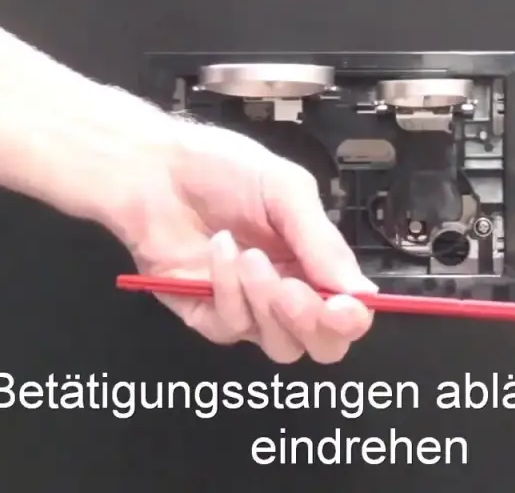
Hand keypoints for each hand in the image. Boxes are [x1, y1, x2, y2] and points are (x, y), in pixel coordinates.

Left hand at [105, 119, 376, 363]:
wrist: (154, 169)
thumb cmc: (222, 169)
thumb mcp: (286, 190)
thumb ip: (324, 243)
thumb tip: (360, 292)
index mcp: (315, 262)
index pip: (349, 311)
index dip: (351, 319)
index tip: (342, 308)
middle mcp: (288, 292)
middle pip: (321, 345)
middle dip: (312, 324)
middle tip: (290, 291)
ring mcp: (248, 309)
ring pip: (279, 345)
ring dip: (264, 301)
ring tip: (248, 255)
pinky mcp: (207, 316)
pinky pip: (231, 327)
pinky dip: (227, 289)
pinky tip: (218, 250)